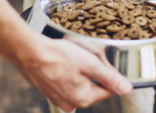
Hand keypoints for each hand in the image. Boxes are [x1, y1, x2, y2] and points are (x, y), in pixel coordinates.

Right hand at [15, 37, 132, 111]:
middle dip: (92, 70)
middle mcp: (71, 103)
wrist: (29, 52)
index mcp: (83, 98)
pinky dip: (67, 71)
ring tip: (69, 57)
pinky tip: (61, 61)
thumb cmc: (58, 55)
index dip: (107, 72)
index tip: (97, 60)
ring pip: (80, 82)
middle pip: (94, 85)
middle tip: (82, 55)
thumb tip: (127, 89)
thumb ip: (110, 78)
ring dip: (79, 70)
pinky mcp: (50, 91)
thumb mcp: (90, 63)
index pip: (108, 89)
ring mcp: (59, 98)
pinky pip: (67, 81)